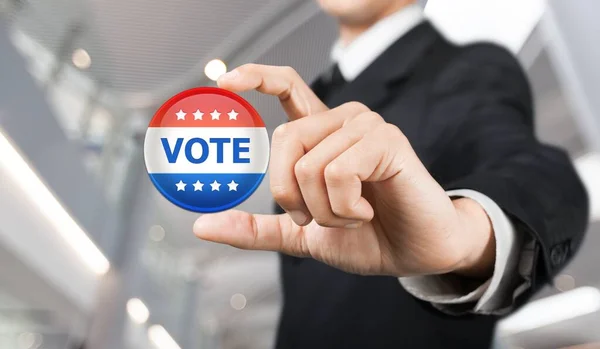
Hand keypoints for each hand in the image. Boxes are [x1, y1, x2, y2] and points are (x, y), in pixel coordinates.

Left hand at [194, 64, 494, 277]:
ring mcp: (365, 126)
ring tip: (352, 216)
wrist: (414, 253)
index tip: (227, 82)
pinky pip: (338, 171)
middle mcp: (342, 120)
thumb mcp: (301, 235)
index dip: (257, 78)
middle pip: (284, 139)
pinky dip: (344, 207)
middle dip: (289, 194)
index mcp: (321, 135)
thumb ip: (256, 227)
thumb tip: (202, 225)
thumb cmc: (365, 237)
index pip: (288, 87)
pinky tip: (366, 210)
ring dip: (323, 210)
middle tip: (316, 218)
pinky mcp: (386, 140)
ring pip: (309, 163)